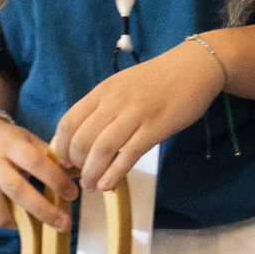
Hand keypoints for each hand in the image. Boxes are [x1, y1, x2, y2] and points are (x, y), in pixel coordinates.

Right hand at [0, 116, 73, 233]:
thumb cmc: (7, 142)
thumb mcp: (29, 141)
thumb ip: (53, 159)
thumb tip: (82, 176)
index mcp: (9, 144)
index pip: (37, 163)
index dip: (57, 181)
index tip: (73, 195)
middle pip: (17, 192)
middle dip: (44, 212)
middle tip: (64, 225)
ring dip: (19, 222)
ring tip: (30, 220)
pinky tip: (4, 210)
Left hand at [52, 42, 221, 191]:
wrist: (193, 67)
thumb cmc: (157, 80)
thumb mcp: (121, 86)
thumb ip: (104, 108)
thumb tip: (85, 137)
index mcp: (102, 91)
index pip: (68, 122)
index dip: (61, 147)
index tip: (64, 162)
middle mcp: (114, 101)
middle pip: (81, 139)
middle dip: (76, 165)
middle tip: (79, 177)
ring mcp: (135, 114)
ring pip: (102, 149)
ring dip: (92, 173)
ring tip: (90, 186)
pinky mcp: (155, 127)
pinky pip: (129, 154)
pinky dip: (114, 173)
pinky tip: (107, 185)